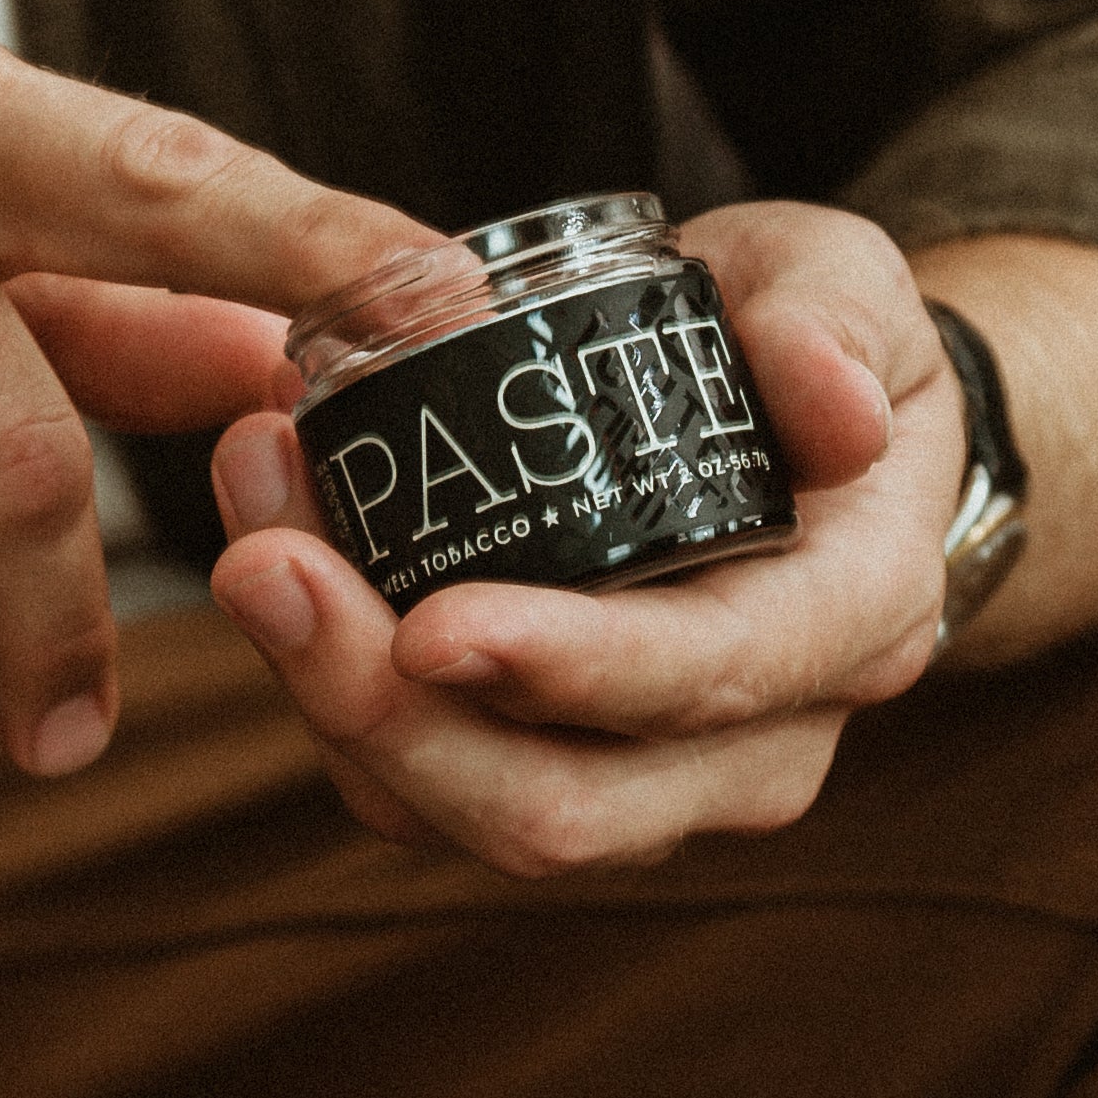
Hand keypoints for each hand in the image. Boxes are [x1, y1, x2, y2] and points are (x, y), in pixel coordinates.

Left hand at [208, 202, 965, 874]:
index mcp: (849, 620)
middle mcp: (757, 740)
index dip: (564, 668)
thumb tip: (839, 410)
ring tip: (248, 525)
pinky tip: (272, 547)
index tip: (429, 622)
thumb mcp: (843, 285)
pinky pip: (415, 780)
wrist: (799, 420)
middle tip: (262, 567)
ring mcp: (650, 776)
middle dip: (390, 713)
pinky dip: (329, 685)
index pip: (703, 679)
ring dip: (330, 693)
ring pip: (464, 812)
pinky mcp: (546, 765)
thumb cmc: (812, 344)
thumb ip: (834, 324)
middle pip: (558, 805)